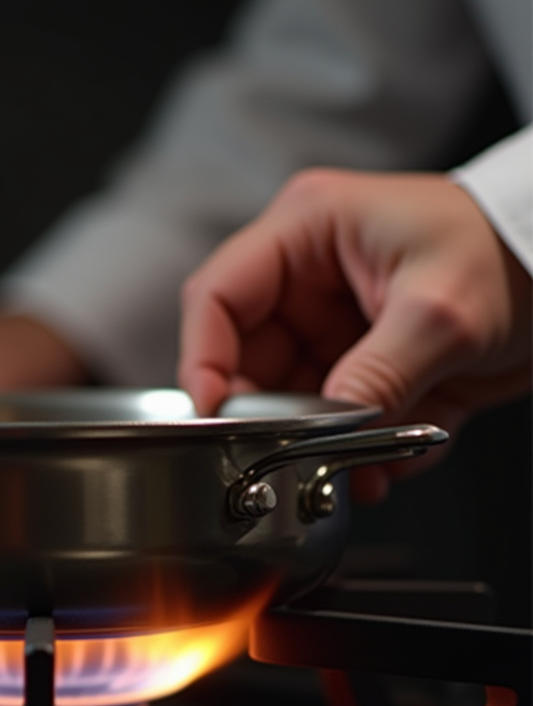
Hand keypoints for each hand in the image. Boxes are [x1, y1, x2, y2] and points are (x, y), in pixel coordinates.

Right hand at [179, 169, 531, 500]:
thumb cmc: (515, 246)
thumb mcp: (444, 312)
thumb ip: (378, 374)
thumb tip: (327, 425)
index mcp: (308, 232)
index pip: (217, 296)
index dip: (203, 358)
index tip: (215, 414)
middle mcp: (307, 277)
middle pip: (245, 358)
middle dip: (272, 416)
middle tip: (295, 455)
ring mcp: (330, 322)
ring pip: (290, 398)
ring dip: (317, 443)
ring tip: (353, 473)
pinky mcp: (357, 361)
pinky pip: (335, 415)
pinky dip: (356, 448)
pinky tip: (384, 466)